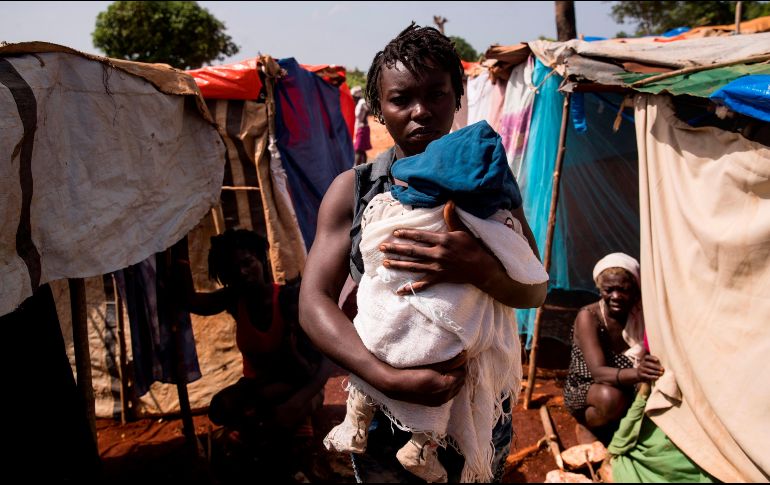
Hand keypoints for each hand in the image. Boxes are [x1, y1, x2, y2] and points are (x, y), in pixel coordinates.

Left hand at [379, 201, 497, 294]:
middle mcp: (437, 254)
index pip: (420, 236)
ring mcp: (437, 268)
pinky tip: (399, 291)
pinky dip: (411, 289)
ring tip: (385, 263)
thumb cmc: (472, 247)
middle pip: (412, 251)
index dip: (406, 233)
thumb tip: (449, 201)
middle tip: (382, 247)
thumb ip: (452, 217)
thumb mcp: (462, 231)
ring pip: (413, 267)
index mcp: (442, 241)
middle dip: (396, 249)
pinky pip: (422, 285)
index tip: (394, 232)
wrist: (481, 268)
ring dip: (398, 265)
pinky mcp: (439, 279)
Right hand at [380, 352, 466, 406]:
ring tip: (447, 370)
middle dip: (458, 373)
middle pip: (460, 383)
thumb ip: (449, 361)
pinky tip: (442, 380)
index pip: (461, 373)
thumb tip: (464, 355)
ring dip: (454, 380)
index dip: (460, 364)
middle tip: (453, 363)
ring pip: (455, 390)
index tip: (456, 357)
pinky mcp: (435, 404)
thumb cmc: (412, 371)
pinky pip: (449, 395)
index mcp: (445, 386)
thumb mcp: (432, 364)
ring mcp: (440, 402)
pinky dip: (449, 387)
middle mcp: (445, 396)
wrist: (396, 385)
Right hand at [637, 354, 663, 381]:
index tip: (657, 360)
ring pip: (648, 370)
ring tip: (661, 373)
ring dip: (656, 372)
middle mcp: (642, 363)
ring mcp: (640, 369)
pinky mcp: (640, 375)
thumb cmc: (650, 369)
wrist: (641, 375)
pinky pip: (647, 376)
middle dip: (656, 367)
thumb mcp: (654, 366)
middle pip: (648, 364)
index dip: (652, 358)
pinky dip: (653, 377)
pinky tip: (658, 377)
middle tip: (662, 369)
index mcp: (645, 359)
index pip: (647, 357)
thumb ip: (658, 367)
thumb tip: (663, 370)